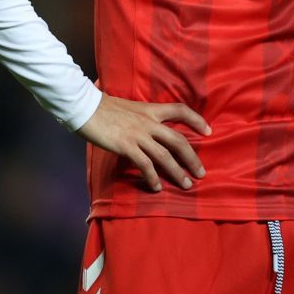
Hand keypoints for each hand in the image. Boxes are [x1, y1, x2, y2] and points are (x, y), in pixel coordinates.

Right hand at [77, 95, 210, 192]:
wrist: (84, 107)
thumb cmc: (103, 108)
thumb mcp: (129, 108)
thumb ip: (141, 118)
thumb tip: (148, 129)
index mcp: (150, 109)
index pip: (180, 110)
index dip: (196, 120)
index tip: (208, 131)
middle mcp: (149, 122)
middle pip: (178, 140)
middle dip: (192, 158)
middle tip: (201, 173)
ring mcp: (138, 134)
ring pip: (165, 155)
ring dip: (177, 172)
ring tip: (186, 184)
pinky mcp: (126, 146)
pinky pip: (144, 164)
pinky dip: (152, 177)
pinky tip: (157, 187)